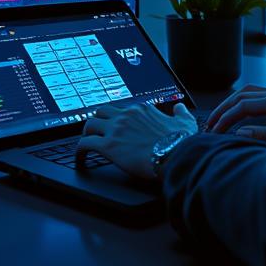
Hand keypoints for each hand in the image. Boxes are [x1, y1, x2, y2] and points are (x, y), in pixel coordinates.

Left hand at [77, 102, 197, 178]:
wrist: (176, 156)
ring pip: (89, 124)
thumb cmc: (181, 142)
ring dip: (86, 133)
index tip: (115, 126)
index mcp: (141, 109)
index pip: (121, 109)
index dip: (116, 118)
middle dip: (97, 121)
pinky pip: (84, 144)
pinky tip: (80, 157)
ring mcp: (115, 129)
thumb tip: (180, 108)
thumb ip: (181, 113)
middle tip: (96, 131)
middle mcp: (125, 115)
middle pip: (101, 112)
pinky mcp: (108, 146)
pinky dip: (79, 150)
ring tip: (86, 142)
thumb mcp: (185, 122)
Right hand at [206, 84, 265, 152]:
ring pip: (249, 95)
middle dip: (224, 109)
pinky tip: (239, 118)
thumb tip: (239, 132)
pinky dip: (243, 107)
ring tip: (219, 120)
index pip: (243, 105)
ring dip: (232, 106)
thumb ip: (264, 135)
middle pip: (243, 95)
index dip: (226, 118)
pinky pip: (258, 101)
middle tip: (210, 124)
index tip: (215, 131)